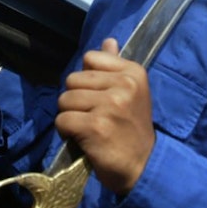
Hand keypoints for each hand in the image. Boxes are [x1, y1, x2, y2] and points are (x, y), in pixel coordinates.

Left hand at [55, 38, 154, 194]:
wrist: (144, 166)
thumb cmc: (133, 129)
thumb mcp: (132, 93)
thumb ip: (116, 66)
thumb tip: (108, 41)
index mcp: (133, 72)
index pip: (90, 58)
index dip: (87, 80)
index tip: (100, 98)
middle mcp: (124, 85)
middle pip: (72, 79)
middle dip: (76, 100)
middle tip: (92, 116)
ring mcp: (110, 105)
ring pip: (64, 99)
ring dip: (70, 116)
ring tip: (87, 128)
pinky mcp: (96, 126)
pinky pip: (62, 120)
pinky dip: (66, 132)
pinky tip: (82, 139)